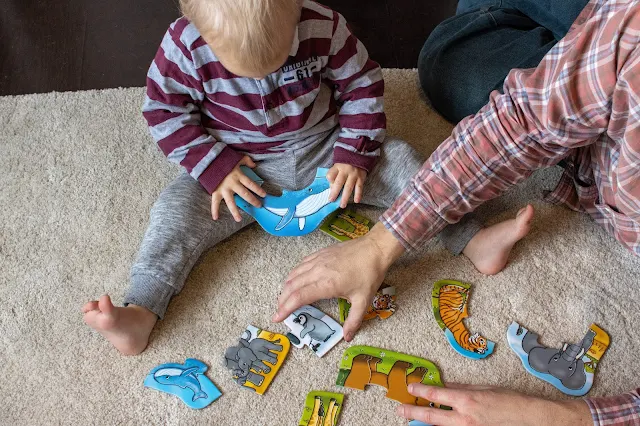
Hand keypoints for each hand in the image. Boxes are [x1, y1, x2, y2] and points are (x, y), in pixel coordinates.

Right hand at [211, 156, 266, 221]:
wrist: (208, 159)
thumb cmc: (223, 159)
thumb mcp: (236, 157)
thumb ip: (246, 161)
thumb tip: (254, 165)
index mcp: (238, 175)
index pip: (251, 184)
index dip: (258, 189)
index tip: (264, 195)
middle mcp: (232, 183)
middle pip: (244, 194)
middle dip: (252, 200)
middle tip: (259, 206)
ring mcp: (224, 188)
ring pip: (231, 202)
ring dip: (235, 211)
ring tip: (239, 219)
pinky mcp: (215, 191)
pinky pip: (214, 202)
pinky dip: (214, 210)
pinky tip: (216, 218)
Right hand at [273, 223, 404, 340]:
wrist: (374, 249)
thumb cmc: (369, 274)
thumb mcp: (364, 301)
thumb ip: (354, 321)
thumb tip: (347, 337)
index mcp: (326, 285)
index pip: (299, 298)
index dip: (285, 308)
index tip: (277, 317)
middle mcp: (317, 272)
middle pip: (291, 286)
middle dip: (282, 300)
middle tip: (279, 311)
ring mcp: (317, 260)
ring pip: (294, 274)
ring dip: (286, 288)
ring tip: (284, 298)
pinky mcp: (319, 253)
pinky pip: (301, 265)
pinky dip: (293, 275)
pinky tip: (294, 280)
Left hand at [327, 163, 366, 207]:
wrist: (359, 155)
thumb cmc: (345, 163)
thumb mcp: (338, 165)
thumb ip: (334, 174)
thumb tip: (332, 187)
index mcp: (338, 167)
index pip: (331, 174)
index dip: (329, 181)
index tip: (330, 187)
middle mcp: (345, 170)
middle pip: (339, 182)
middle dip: (335, 192)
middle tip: (331, 200)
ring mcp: (354, 174)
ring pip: (349, 187)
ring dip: (345, 197)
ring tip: (342, 205)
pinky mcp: (361, 177)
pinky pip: (359, 187)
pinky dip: (358, 194)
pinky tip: (356, 201)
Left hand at [396, 383, 591, 425]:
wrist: (532, 419)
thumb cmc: (511, 402)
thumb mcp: (485, 389)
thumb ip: (463, 388)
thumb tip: (448, 385)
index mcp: (467, 400)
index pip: (436, 394)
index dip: (421, 390)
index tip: (411, 388)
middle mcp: (465, 418)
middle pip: (431, 416)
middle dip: (413, 412)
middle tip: (400, 409)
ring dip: (426, 425)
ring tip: (413, 422)